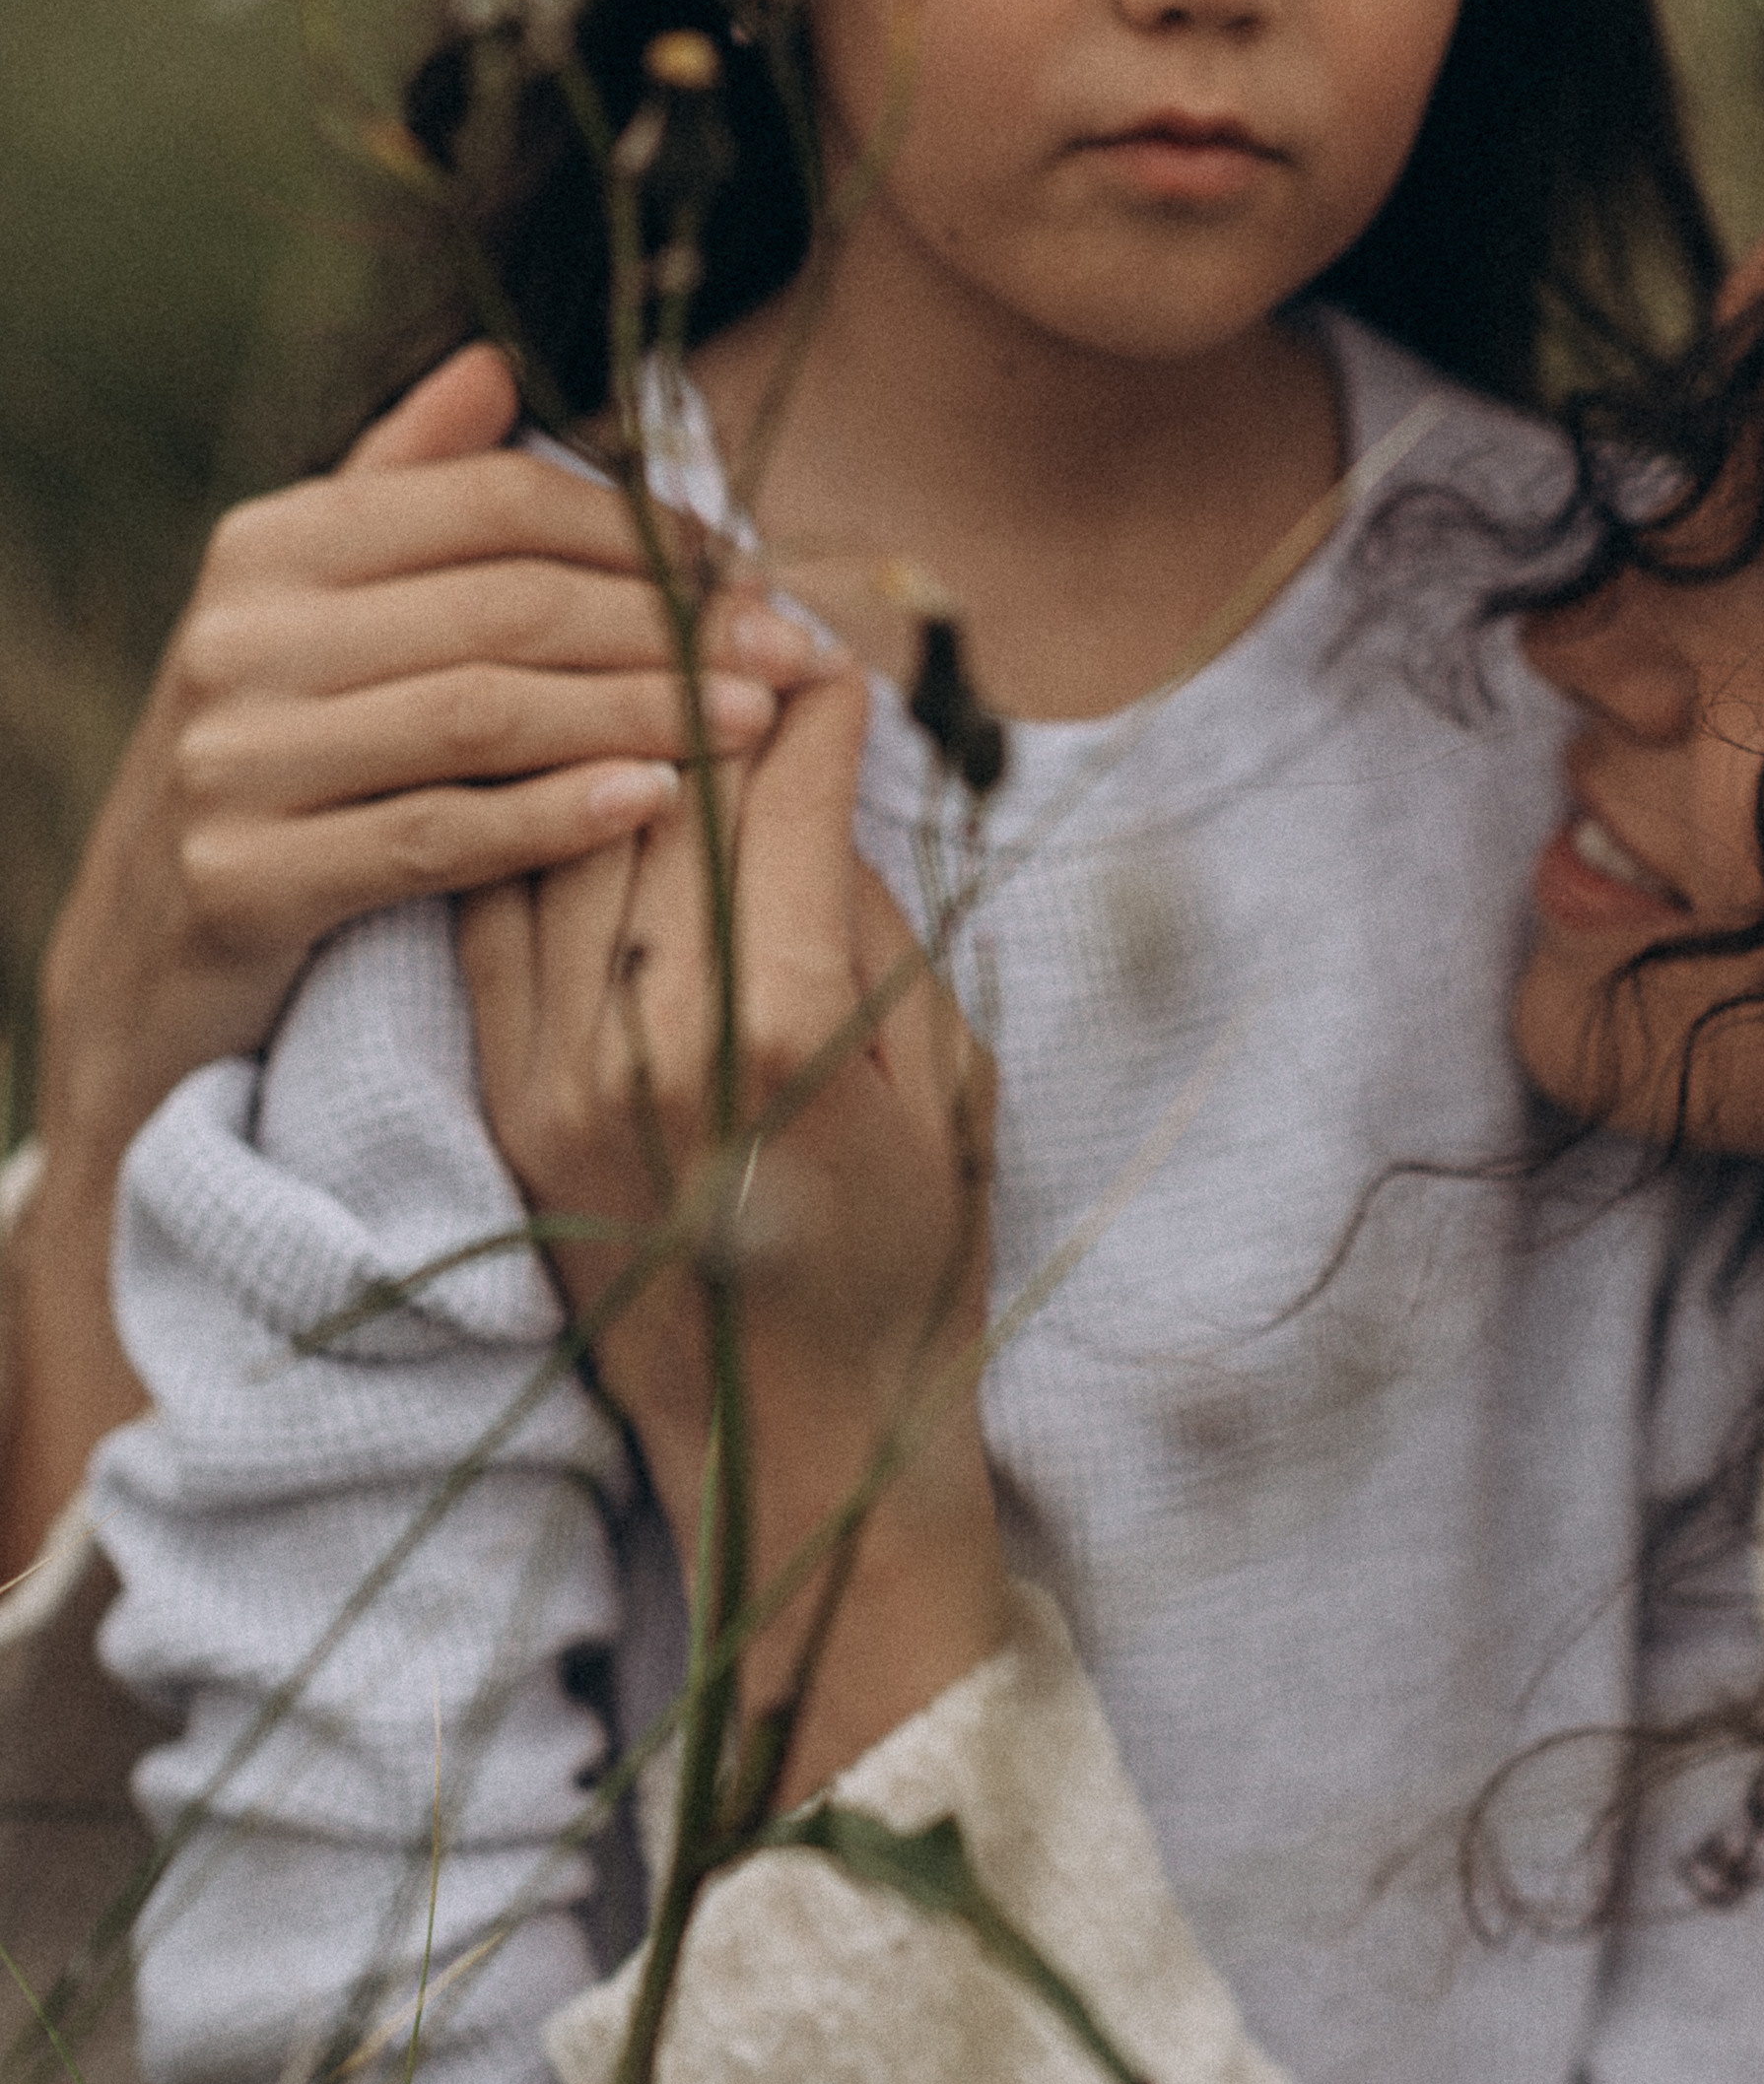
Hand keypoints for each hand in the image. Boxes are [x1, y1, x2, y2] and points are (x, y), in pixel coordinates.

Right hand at [2, 343, 804, 1583]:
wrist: (141, 969)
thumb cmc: (279, 773)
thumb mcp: (318, 621)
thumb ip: (401, 490)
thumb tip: (494, 362)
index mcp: (273, 546)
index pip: (492, 502)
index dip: (635, 529)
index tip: (746, 565)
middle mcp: (239, 635)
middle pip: (505, 604)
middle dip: (668, 625)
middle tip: (789, 653)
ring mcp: (231, 758)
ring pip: (483, 714)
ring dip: (640, 714)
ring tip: (755, 725)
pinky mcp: (244, 878)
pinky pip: (435, 837)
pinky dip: (556, 817)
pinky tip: (658, 807)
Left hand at [462, 664, 1009, 1799]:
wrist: (798, 1447)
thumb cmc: (914, 1261)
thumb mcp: (947, 1077)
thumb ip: (871, 918)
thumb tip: (814, 770)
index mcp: (789, 1036)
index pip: (783, 799)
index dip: (814, 704)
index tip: (835, 654)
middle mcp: (654, 1044)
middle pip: (662, 797)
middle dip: (710, 696)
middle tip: (747, 636)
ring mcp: (559, 1077)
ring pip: (565, 840)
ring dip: (612, 747)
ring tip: (658, 688)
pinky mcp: (505, 1105)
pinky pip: (496, 919)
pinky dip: (535, 835)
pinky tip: (580, 791)